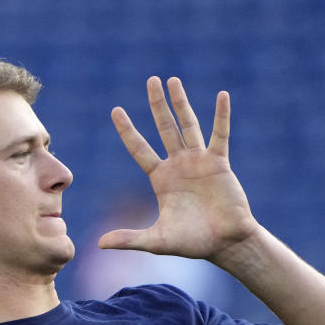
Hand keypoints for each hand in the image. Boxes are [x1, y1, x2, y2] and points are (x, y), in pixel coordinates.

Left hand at [99, 77, 259, 262]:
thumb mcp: (156, 240)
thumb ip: (129, 238)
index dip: (128, 130)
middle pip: (164, 128)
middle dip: (157, 105)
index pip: (139, 149)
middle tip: (151, 80)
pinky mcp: (219, 163)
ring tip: (173, 80)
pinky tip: (221, 96)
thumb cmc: (192, 242)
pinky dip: (221, 116)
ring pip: (188, 125)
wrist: (225, 243)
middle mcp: (178, 165)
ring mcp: (199, 161)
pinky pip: (219, 135)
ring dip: (181, 103)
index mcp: (161, 178)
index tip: (116, 110)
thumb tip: (99, 244)